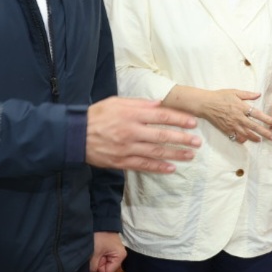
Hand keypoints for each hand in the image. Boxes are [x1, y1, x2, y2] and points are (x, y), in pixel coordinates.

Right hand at [86, 97, 200, 172]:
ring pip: (156, 153)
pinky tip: (171, 168)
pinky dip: (158, 167)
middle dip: (182, 139)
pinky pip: (143, 165)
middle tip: (197, 142)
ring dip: (175, 155)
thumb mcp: (116, 102)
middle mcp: (131, 132)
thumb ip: (139, 103)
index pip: (161, 116)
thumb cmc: (96, 115)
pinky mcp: (121, 161)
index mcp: (131, 115)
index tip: (193, 122)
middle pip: (162, 136)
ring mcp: (127, 148)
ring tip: (190, 156)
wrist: (73, 135)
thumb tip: (159, 104)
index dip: (179, 119)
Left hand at [89, 231, 125, 271]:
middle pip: (105, 268)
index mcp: (120, 257)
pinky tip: (96, 247)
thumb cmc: (99, 236)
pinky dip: (97, 254)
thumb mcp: (94, 253)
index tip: (96, 258)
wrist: (99, 221)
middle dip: (97, 262)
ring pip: (102, 263)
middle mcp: (120, 256)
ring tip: (95, 248)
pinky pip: (102, 257)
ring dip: (96, 258)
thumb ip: (92, 268)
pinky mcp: (110, 249)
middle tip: (95, 252)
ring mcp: (115, 252)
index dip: (99, 267)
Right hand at [194, 88, 263, 142]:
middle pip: (254, 127)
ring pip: (246, 134)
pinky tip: (246, 141)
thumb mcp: (234, 92)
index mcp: (241, 107)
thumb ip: (248, 94)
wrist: (205, 104)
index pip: (257, 115)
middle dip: (264, 132)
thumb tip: (259, 94)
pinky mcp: (226, 130)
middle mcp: (238, 117)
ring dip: (254, 138)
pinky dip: (241, 140)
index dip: (267, 119)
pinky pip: (235, 137)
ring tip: (261, 140)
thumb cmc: (220, 96)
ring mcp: (232, 125)